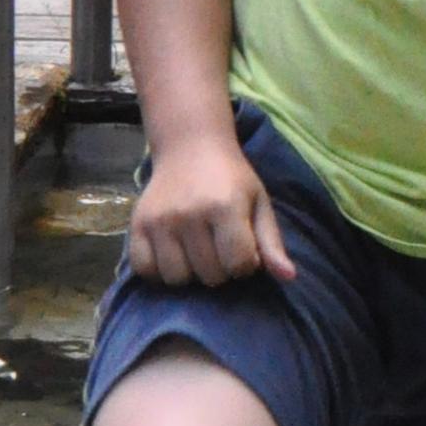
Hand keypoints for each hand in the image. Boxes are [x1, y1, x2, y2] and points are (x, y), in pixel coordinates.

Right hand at [129, 134, 297, 288]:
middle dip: (220, 270)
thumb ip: (272, 242)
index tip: (243, 249)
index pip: (239, 265)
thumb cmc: (232, 178)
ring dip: (190, 274)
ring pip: (177, 278)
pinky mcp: (137, 225)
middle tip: (219, 249)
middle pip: (210, 276)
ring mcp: (160, 221)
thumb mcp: (259, 203)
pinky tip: (172, 255)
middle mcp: (189, 214)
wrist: (190, 147)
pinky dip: (158, 271)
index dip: (245, 265)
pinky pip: (144, 270)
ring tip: (196, 253)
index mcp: (225, 207)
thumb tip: (288, 278)